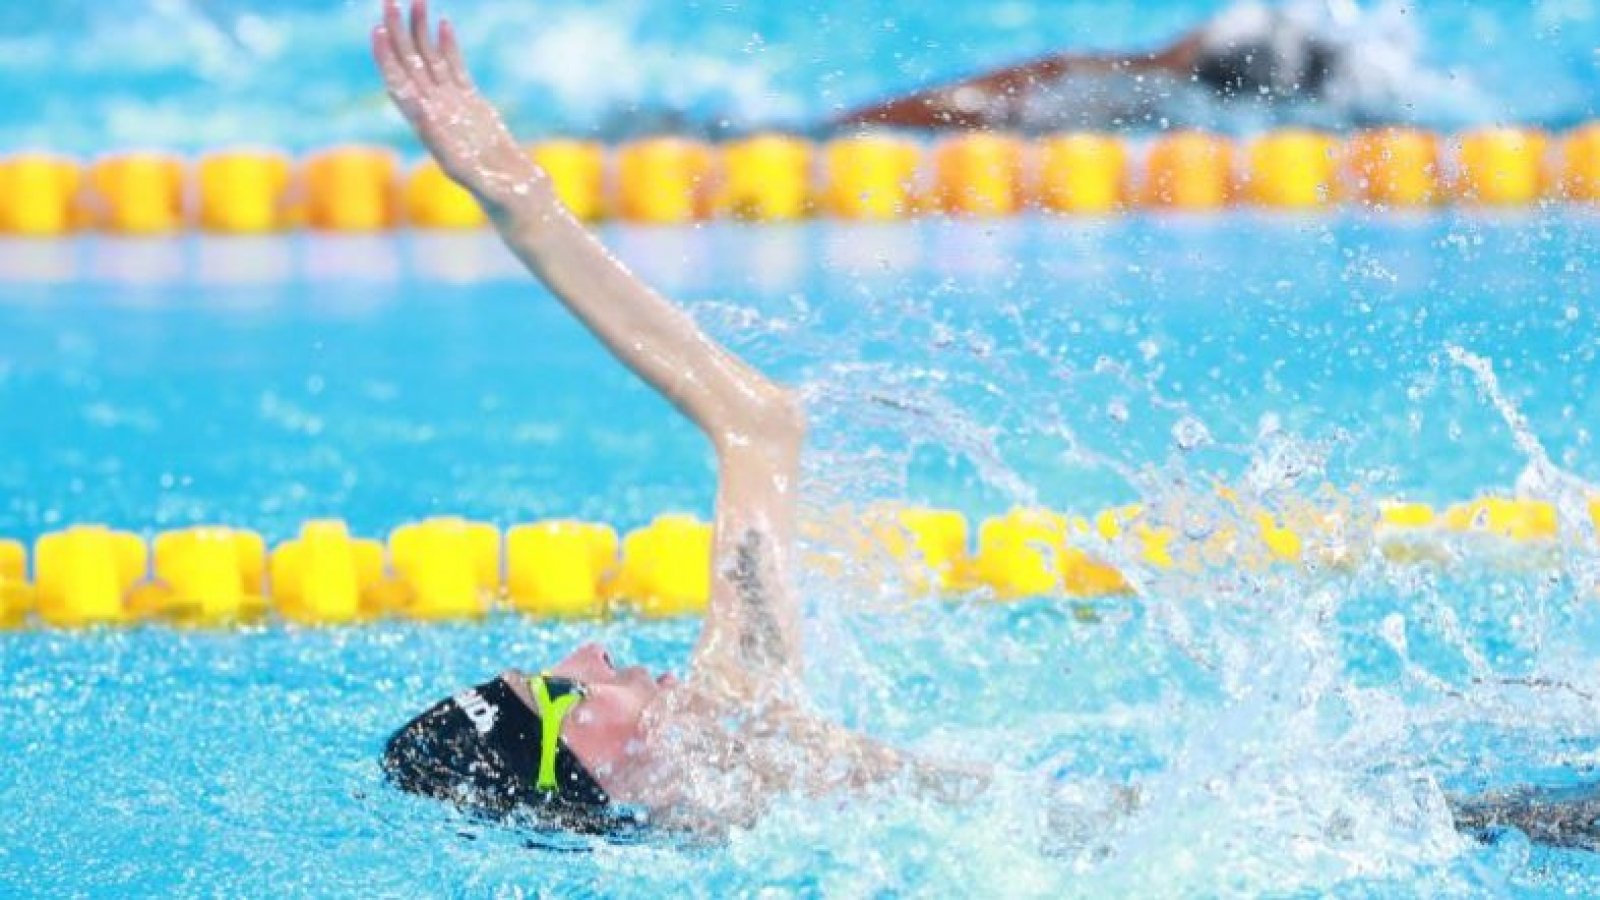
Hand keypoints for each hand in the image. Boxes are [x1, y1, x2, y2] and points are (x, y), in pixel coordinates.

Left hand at [371, 0, 542, 208]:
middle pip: (410, 67)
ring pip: (431, 63)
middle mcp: (435, 116)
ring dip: (420, 32)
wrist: (520, 201)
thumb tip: (422, 113)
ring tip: (416, 0)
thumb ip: (447, 149)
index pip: (400, 86)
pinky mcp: (473, 106)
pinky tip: (442, 24)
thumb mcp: (473, 177)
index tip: (378, 29)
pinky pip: (455, 70)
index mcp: (429, 131)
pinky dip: (448, 46)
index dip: (387, 58)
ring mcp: (454, 108)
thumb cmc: (500, 197)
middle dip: (398, 33)